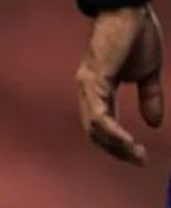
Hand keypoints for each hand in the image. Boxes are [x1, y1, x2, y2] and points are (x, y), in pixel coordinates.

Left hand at [78, 5, 163, 164]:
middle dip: (116, 150)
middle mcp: (86, 92)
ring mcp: (87, 87)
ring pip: (94, 128)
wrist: (131, 10)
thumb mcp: (147, 73)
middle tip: (137, 160)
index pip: (102, 127)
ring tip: (135, 154)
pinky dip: (111, 131)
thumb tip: (154, 124)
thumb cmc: (136, 36)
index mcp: (97, 91)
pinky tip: (126, 141)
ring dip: (115, 145)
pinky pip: (98, 114)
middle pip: (94, 133)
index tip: (138, 157)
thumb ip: (148, 97)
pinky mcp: (93, 80)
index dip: (118, 144)